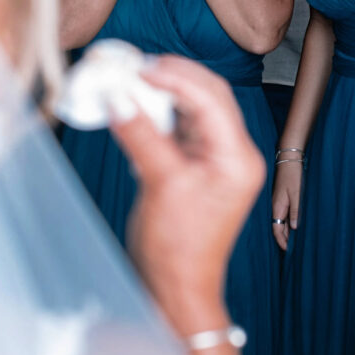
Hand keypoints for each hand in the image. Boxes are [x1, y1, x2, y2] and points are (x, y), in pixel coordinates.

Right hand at [110, 55, 264, 336]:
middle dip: (173, 76)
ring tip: (132, 80)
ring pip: (194, 107)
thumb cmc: (177, 248)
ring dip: (164, 91)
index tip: (140, 67)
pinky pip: (181, 126)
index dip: (176, 77)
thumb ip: (141, 136)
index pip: (211, 99)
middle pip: (208, 95)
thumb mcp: (160, 185)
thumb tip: (118, 98)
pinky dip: (159, 112)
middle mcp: (232, 153)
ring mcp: (215, 159)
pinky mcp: (196, 165)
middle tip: (135, 66)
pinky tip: (137, 106)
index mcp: (237, 156)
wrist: (176, 288)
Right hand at [271, 159, 302, 249]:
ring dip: (285, 231)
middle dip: (283, 238)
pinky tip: (292, 225)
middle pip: (277, 227)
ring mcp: (278, 201)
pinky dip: (286, 222)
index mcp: (277, 206)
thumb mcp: (297, 194)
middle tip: (291, 249)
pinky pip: (282, 214)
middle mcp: (276, 206)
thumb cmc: (293, 175)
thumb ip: (296, 211)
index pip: (276, 229)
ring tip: (293, 241)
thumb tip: (294, 228)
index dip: (281, 241)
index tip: (287, 250)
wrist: (289, 159)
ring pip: (279, 221)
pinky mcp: (281, 198)